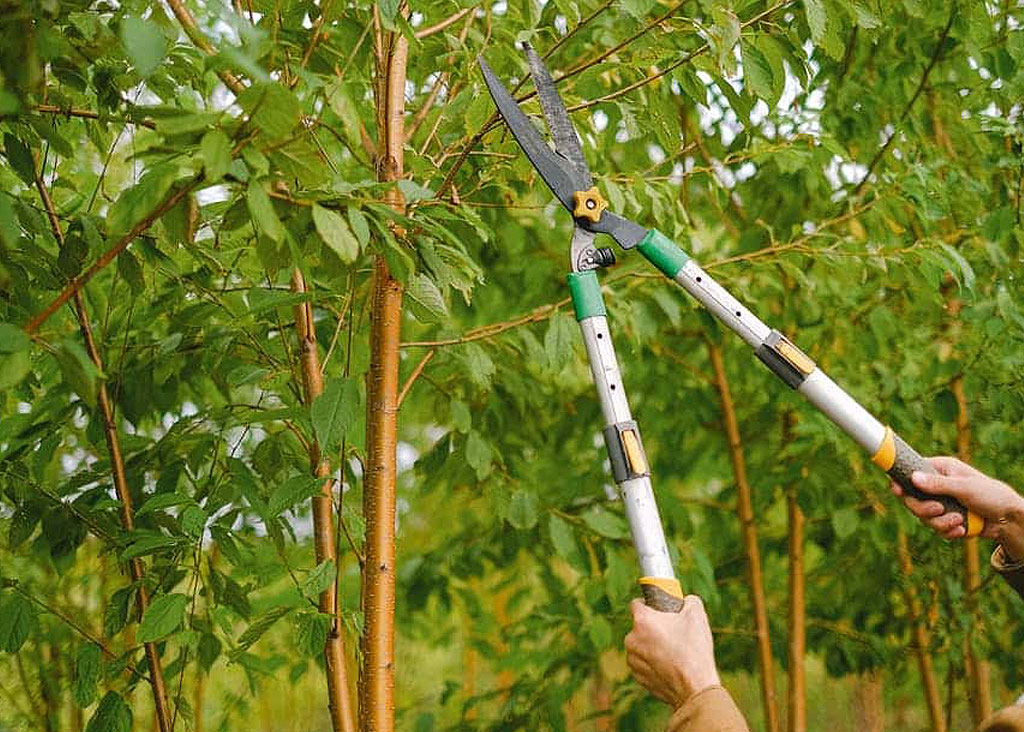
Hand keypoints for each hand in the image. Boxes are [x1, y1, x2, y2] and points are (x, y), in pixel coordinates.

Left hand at [624, 595, 719, 708]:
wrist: (695, 688)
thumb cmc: (694, 650)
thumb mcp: (697, 615)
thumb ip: (689, 601)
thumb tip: (686, 601)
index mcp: (642, 621)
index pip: (636, 603)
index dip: (649, 604)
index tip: (661, 609)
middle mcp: (631, 639)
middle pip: (640, 626)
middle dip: (654, 627)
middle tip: (673, 632)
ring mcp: (633, 660)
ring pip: (641, 646)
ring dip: (652, 646)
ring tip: (674, 652)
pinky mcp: (638, 677)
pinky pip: (644, 663)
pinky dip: (654, 663)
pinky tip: (670, 667)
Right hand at [891, 456, 1023, 557]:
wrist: (1009, 520)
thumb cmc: (992, 495)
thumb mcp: (965, 487)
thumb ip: (938, 485)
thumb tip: (913, 478)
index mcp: (941, 470)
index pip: (912, 472)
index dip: (901, 481)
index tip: (896, 490)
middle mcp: (937, 486)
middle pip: (913, 499)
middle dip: (925, 509)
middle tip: (939, 510)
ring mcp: (941, 504)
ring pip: (923, 517)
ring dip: (941, 523)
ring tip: (959, 521)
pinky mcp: (946, 520)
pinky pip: (936, 529)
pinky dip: (948, 532)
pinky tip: (962, 530)